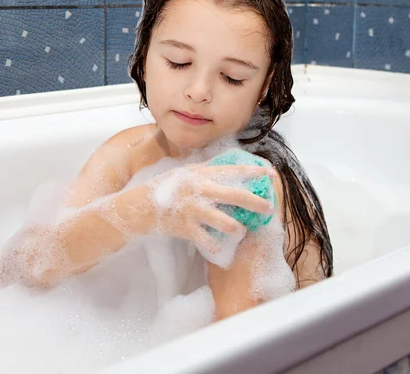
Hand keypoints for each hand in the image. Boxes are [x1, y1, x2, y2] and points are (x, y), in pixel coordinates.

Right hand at [143, 163, 275, 253]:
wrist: (139, 207)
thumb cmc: (163, 188)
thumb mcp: (183, 173)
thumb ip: (204, 169)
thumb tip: (226, 163)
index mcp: (199, 174)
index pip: (232, 170)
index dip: (253, 171)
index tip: (271, 173)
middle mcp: (198, 190)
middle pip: (236, 195)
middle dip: (257, 202)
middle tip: (269, 208)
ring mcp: (192, 210)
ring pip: (226, 222)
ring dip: (237, 228)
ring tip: (241, 231)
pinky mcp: (185, 227)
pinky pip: (208, 240)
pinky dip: (215, 245)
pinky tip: (218, 246)